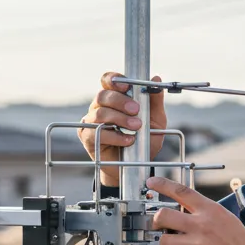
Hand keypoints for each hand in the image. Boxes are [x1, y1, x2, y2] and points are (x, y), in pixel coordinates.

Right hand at [79, 72, 166, 186]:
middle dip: (120, 101)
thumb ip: (155, 101)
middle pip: (103, 95)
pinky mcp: (87, 137)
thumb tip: (156, 78)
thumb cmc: (144, 141)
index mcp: (115, 98)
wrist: (136, 166)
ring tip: (136, 127)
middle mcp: (100, 107)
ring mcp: (91, 121)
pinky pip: (97, 132)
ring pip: (99, 113)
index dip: (114, 79)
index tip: (126, 85)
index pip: (108, 81)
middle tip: (136, 110)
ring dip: (120, 119)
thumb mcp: (156, 121)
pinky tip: (128, 141)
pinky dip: (115, 136)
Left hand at [147, 176, 244, 244]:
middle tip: (160, 226)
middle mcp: (201, 226)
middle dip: (157, 222)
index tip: (152, 183)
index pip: (182, 192)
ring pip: (164, 242)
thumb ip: (205, 214)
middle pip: (163, 216)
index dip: (163, 185)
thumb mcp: (227, 219)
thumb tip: (184, 212)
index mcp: (211, 211)